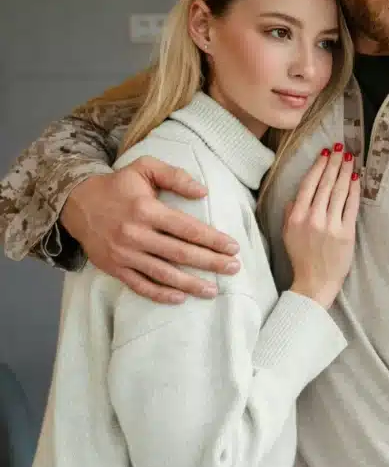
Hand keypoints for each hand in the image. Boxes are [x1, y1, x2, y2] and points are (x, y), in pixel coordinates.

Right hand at [61, 157, 240, 304]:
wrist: (76, 203)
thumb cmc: (118, 185)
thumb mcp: (145, 168)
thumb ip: (175, 176)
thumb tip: (203, 192)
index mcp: (146, 210)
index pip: (187, 228)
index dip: (213, 239)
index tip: (233, 247)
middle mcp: (135, 234)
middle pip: (180, 253)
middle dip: (210, 262)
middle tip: (233, 268)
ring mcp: (123, 254)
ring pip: (162, 273)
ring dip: (190, 284)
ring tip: (213, 290)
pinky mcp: (114, 267)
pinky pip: (139, 285)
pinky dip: (160, 294)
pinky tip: (180, 298)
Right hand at [285, 144, 359, 307]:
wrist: (315, 282)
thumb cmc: (301, 256)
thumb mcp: (287, 233)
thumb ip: (290, 212)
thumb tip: (297, 196)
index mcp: (296, 216)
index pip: (309, 185)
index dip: (318, 166)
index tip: (325, 153)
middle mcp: (313, 218)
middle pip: (326, 184)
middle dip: (334, 163)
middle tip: (340, 147)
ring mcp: (330, 225)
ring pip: (339, 191)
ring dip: (345, 171)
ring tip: (350, 158)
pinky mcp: (346, 232)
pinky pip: (351, 206)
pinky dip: (354, 190)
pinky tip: (356, 178)